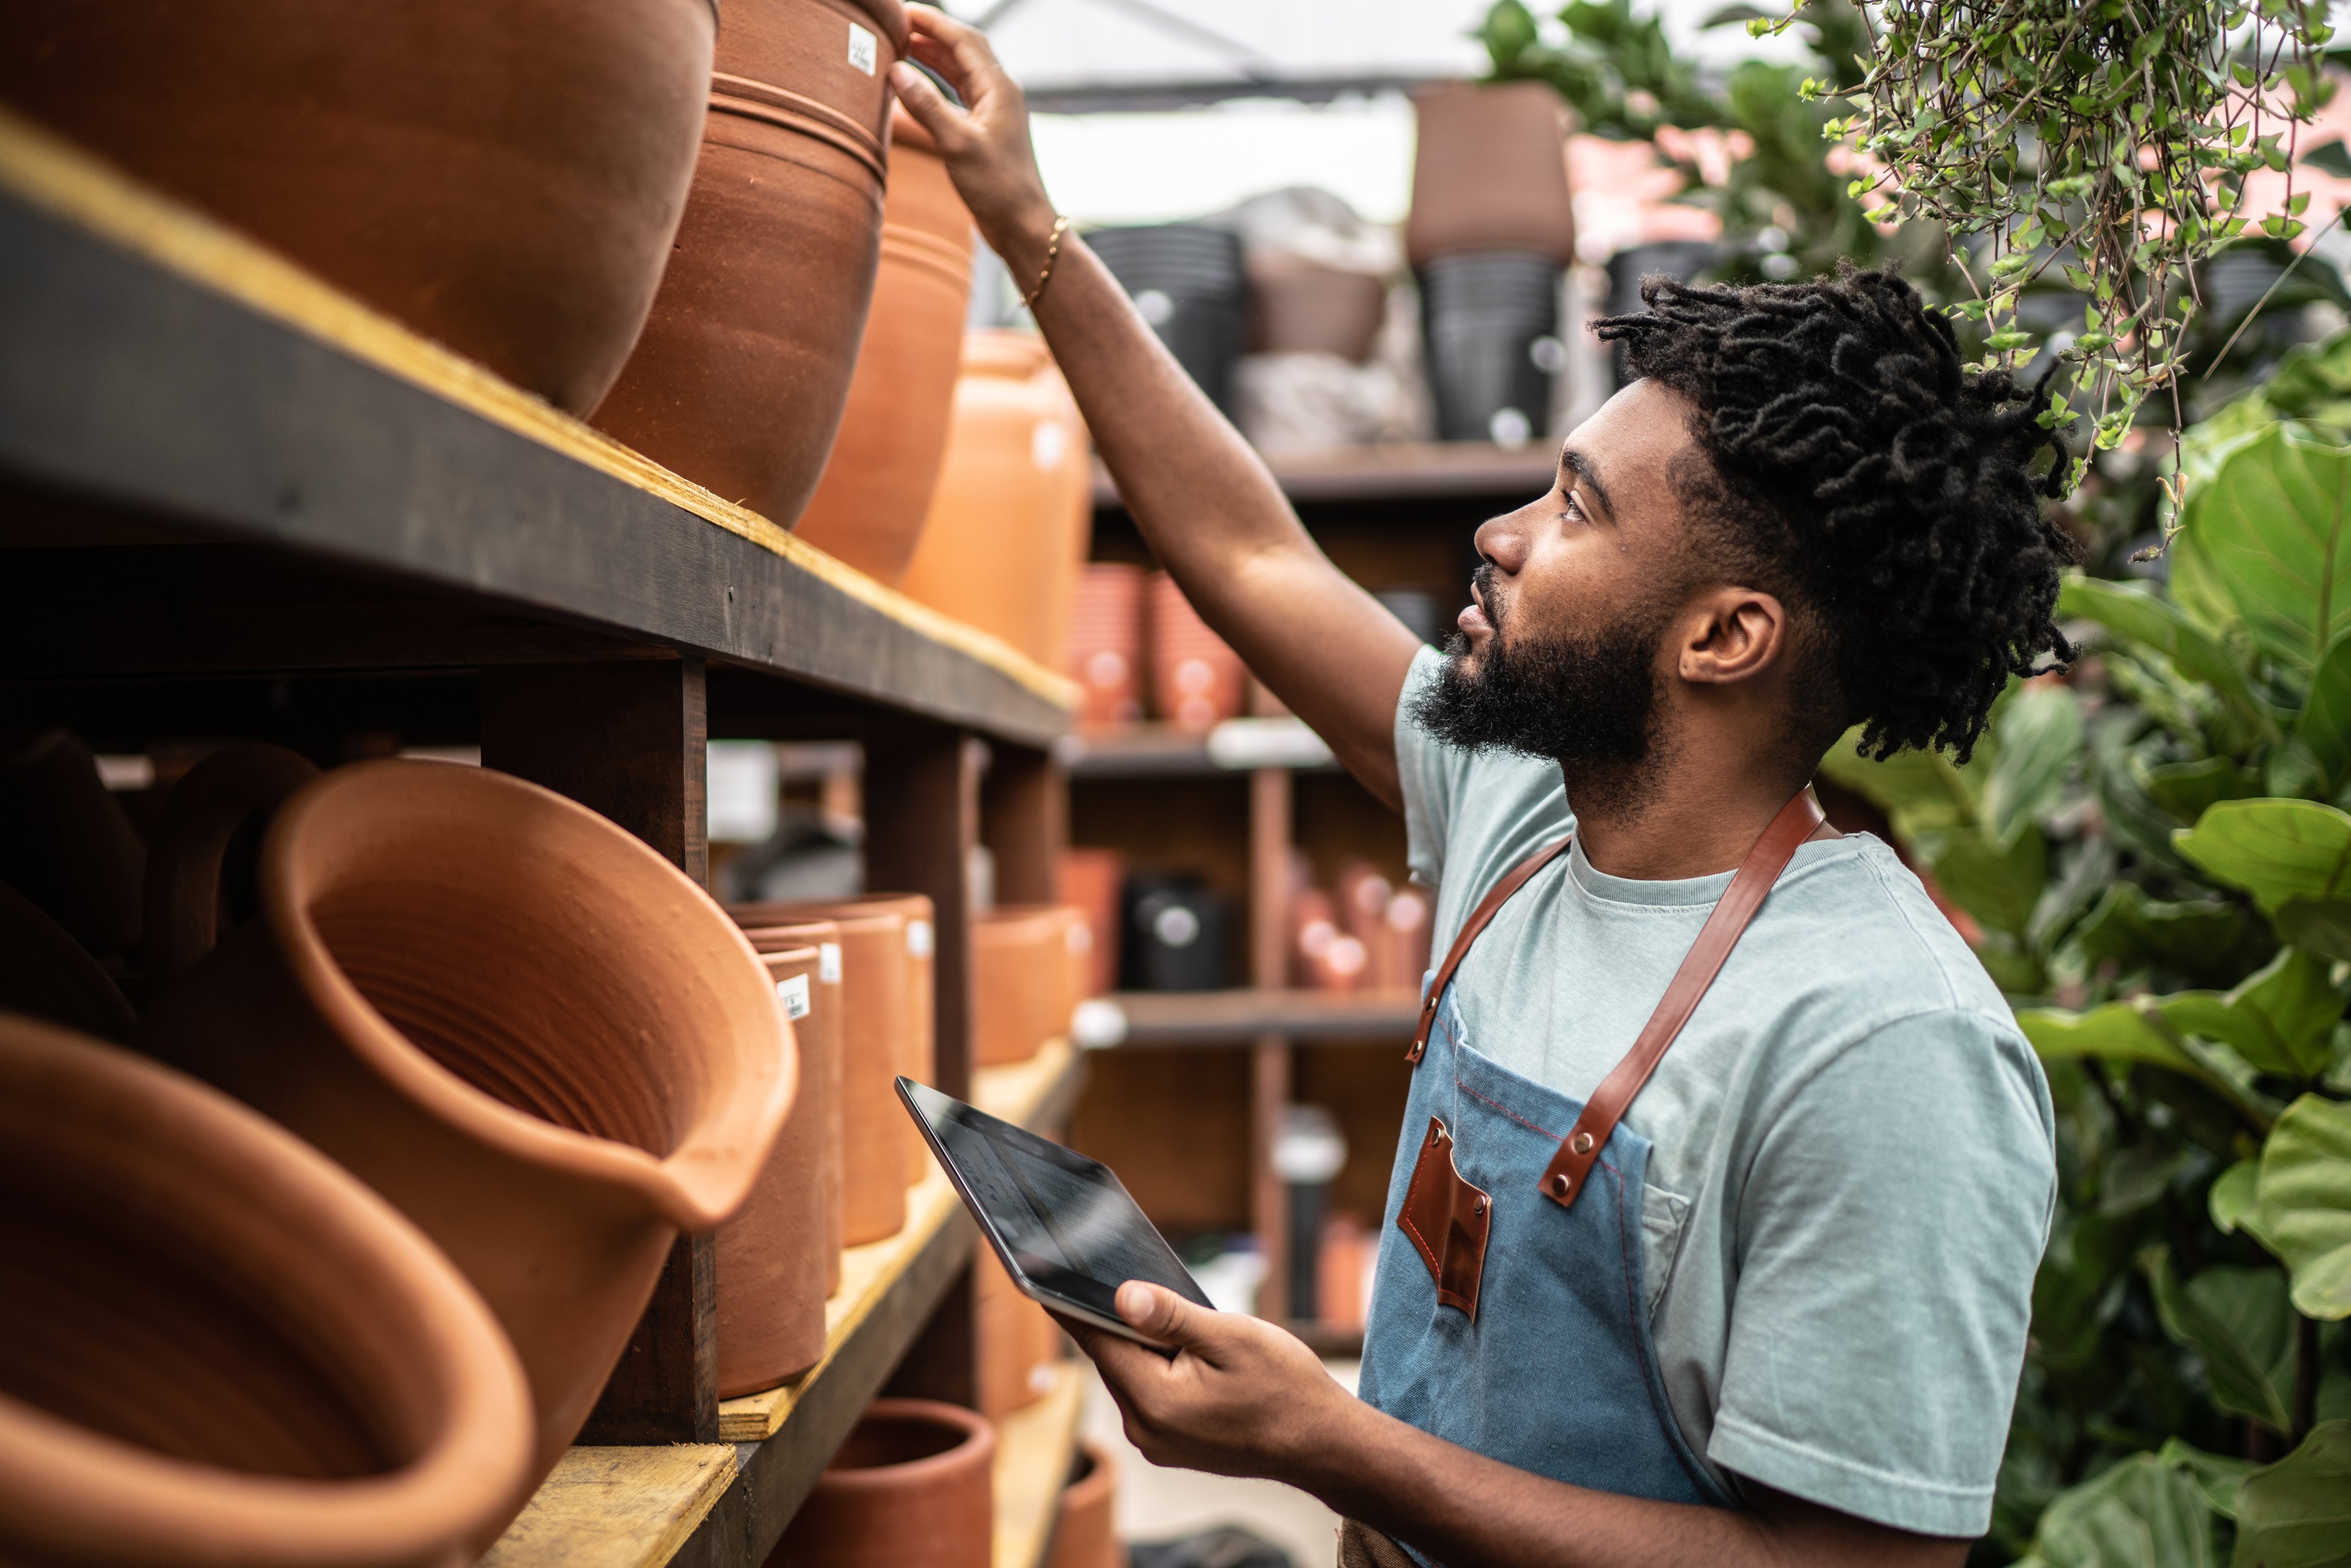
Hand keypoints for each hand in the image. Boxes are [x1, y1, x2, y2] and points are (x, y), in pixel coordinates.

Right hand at [890, 6, 1058, 270]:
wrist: (1023, 226)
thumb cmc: (999, 189)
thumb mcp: (957, 146)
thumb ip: (927, 107)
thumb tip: (896, 72)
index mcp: (999, 89)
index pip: (963, 39)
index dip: (932, 21)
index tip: (900, 10)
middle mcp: (999, 93)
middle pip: (963, 48)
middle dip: (930, 32)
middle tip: (896, 24)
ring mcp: (994, 111)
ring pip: (960, 70)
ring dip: (933, 55)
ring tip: (900, 46)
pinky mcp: (986, 130)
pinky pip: (959, 93)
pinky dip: (937, 83)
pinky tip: (916, 84)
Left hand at [1060, 1281, 1362, 1484]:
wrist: (1322, 1443)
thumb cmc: (1285, 1387)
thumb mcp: (1230, 1337)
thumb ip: (1171, 1318)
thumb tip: (1122, 1296)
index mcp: (1154, 1401)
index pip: (1097, 1342)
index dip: (1072, 1305)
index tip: (1044, 1277)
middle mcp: (1145, 1429)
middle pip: (1114, 1357)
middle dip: (1123, 1321)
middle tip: (1136, 1282)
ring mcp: (1157, 1442)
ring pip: (1132, 1374)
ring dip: (1146, 1346)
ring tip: (1184, 1325)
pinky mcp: (1171, 1444)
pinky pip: (1149, 1393)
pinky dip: (1159, 1368)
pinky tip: (1189, 1354)